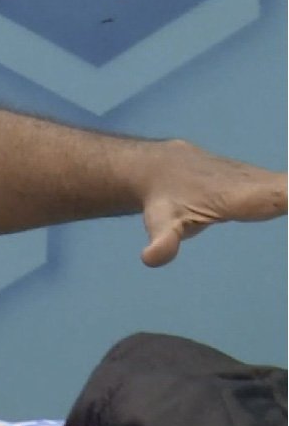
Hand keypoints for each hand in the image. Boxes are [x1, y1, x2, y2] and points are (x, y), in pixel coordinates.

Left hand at [140, 140, 287, 265]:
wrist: (159, 167)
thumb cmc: (163, 200)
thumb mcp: (161, 223)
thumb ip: (164, 241)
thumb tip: (150, 258)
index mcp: (241, 195)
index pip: (283, 194)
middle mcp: (257, 181)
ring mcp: (260, 177)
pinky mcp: (262, 179)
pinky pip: (287, 186)